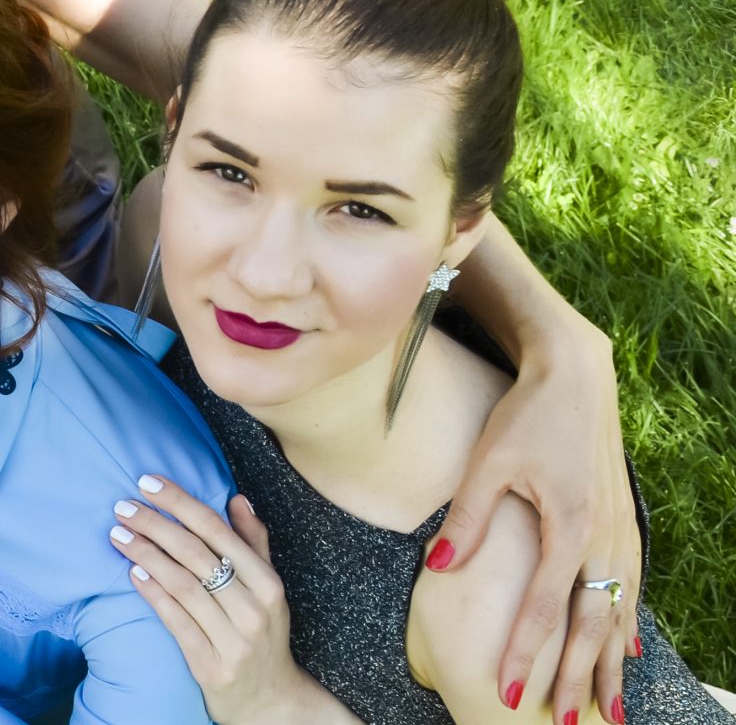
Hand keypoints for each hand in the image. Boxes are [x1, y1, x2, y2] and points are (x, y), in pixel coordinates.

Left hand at [107, 476, 310, 724]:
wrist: (269, 699)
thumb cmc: (262, 632)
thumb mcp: (267, 589)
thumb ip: (253, 543)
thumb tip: (237, 499)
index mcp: (268, 583)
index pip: (217, 531)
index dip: (180, 502)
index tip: (147, 483)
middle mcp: (253, 609)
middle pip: (195, 554)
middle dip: (154, 524)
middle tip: (122, 506)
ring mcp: (233, 639)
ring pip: (182, 585)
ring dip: (145, 554)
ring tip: (118, 534)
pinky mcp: (210, 665)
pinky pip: (175, 621)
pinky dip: (153, 594)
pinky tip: (133, 573)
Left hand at [427, 324, 636, 719]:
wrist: (576, 377)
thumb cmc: (524, 417)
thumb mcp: (487, 463)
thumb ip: (465, 521)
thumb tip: (437, 569)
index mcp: (570, 527)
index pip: (544, 609)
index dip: (525, 655)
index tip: (508, 693)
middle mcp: (605, 537)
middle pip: (591, 624)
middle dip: (579, 678)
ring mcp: (621, 532)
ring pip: (619, 613)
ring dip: (611, 663)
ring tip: (607, 708)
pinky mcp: (624, 523)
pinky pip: (631, 587)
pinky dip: (628, 625)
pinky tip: (629, 652)